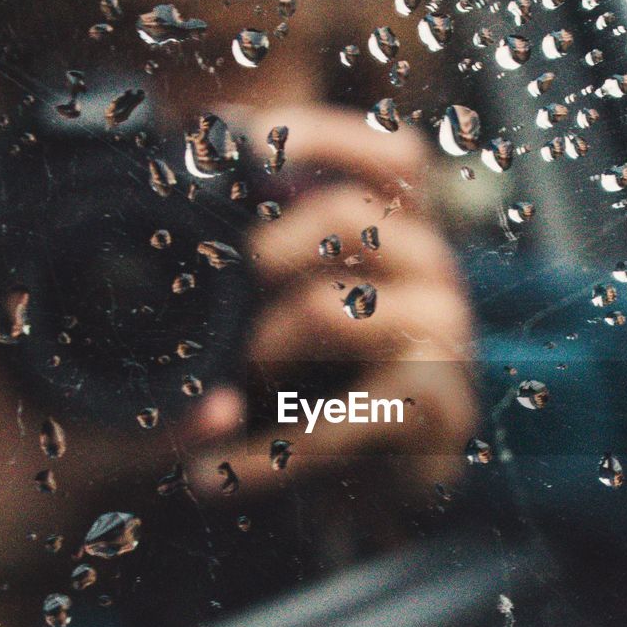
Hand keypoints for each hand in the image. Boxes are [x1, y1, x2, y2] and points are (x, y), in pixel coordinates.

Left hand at [183, 105, 476, 509]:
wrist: (388, 491)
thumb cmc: (331, 389)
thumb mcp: (304, 310)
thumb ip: (274, 258)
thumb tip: (182, 200)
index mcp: (406, 234)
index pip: (395, 155)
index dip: (327, 135)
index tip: (243, 140)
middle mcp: (435, 270)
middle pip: (347, 214)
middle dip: (264, 248)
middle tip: (221, 291)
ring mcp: (444, 334)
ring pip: (329, 307)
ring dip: (261, 348)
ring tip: (230, 390)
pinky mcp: (439, 405)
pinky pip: (334, 420)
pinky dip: (265, 454)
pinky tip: (214, 477)